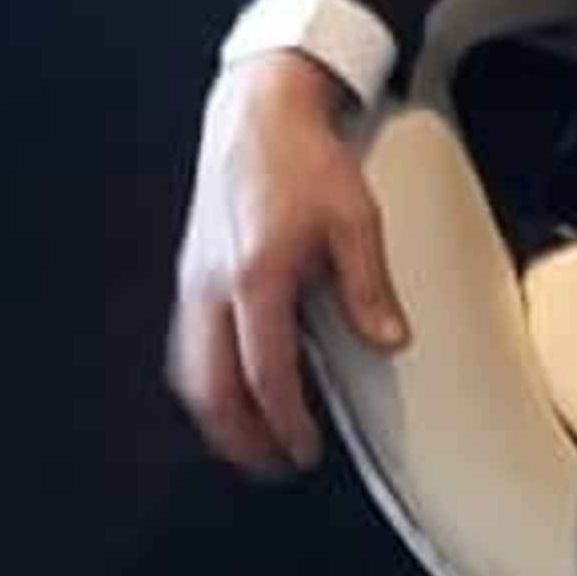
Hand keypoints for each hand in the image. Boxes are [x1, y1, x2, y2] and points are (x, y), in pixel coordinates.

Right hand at [165, 50, 408, 478]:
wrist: (260, 113)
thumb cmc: (308, 160)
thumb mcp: (356, 219)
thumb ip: (369, 286)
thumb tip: (390, 341)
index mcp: (258, 278)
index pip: (264, 374)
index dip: (284, 422)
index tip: (304, 449)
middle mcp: (213, 287)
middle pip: (211, 390)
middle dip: (240, 438)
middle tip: (275, 462)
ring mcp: (193, 281)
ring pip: (189, 373)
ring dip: (218, 415)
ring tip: (255, 437)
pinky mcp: (189, 272)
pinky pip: (186, 345)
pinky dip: (206, 379)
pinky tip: (233, 384)